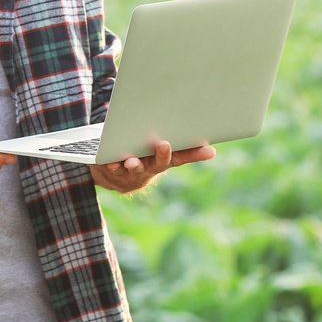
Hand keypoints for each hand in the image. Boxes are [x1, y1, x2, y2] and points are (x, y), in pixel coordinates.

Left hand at [88, 141, 215, 193]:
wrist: (114, 177)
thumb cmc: (142, 158)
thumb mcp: (162, 154)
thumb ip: (183, 150)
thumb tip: (212, 150)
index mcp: (163, 161)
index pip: (182, 157)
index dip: (195, 154)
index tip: (208, 149)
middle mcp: (149, 168)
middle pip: (159, 163)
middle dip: (162, 155)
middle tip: (165, 145)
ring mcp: (130, 171)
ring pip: (134, 169)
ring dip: (134, 165)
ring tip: (132, 161)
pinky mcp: (112, 170)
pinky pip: (111, 169)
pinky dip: (110, 164)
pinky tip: (109, 160)